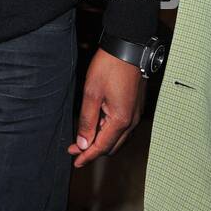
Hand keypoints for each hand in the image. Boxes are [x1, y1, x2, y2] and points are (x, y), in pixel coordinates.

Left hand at [67, 49, 145, 167]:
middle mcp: (131, 121)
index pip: (102, 146)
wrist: (128, 48)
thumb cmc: (109, 68)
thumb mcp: (91, 94)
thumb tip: (83, 144)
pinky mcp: (135, 107)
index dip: (87, 156)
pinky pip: (122, 127)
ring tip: (83, 138)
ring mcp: (135, 114)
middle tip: (75, 149)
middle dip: (93, 150)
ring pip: (117, 138)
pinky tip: (96, 125)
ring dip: (101, 140)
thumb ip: (87, 121)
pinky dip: (108, 131)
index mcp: (120, 120)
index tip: (75, 161)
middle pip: (111, 146)